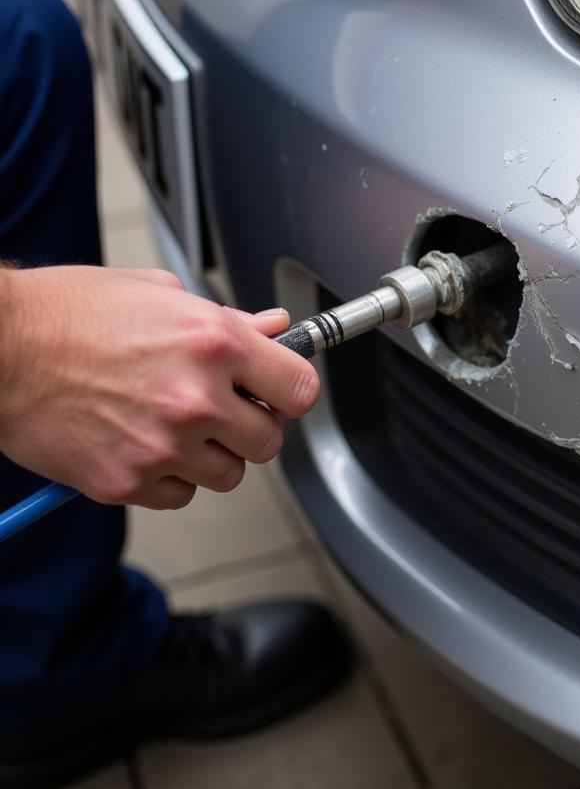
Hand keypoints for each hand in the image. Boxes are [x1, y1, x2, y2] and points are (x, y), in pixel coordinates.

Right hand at [0, 265, 318, 509]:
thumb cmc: (69, 313)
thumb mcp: (160, 293)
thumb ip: (228, 319)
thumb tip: (274, 329)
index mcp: (215, 343)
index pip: (301, 390)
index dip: (291, 390)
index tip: (279, 391)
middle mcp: (196, 398)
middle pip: (269, 441)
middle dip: (251, 427)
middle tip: (223, 409)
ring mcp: (162, 445)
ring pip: (228, 475)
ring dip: (212, 455)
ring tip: (176, 425)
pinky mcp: (126, 480)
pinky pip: (179, 495)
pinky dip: (169, 478)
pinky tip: (145, 444)